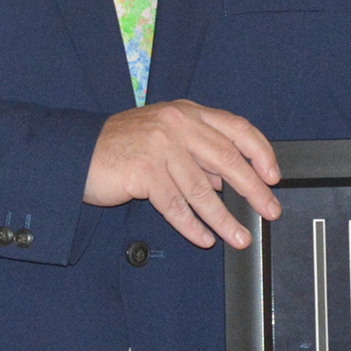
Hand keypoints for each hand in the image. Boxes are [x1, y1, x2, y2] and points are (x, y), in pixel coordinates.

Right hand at [84, 100, 279, 248]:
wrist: (76, 152)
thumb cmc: (122, 146)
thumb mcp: (166, 138)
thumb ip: (198, 153)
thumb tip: (230, 180)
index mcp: (187, 112)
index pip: (236, 128)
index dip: (260, 152)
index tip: (274, 176)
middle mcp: (177, 124)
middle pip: (227, 159)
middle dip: (253, 189)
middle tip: (270, 210)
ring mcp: (160, 146)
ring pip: (202, 189)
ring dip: (224, 218)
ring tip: (240, 237)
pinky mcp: (143, 172)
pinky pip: (175, 205)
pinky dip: (192, 225)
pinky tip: (204, 237)